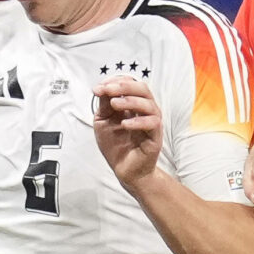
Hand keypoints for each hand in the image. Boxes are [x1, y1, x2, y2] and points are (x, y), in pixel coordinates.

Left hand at [92, 75, 162, 189]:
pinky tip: (124, 124)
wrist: (124, 171)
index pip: (130, 84)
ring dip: (130, 101)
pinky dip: (138, 121)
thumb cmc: (116, 146)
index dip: (115, 82)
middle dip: (124, 86)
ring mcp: (152, 123)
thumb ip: (104, 105)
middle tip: (108, 90)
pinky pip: (152, 123)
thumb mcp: (103, 122)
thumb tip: (102, 88)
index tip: (99, 88)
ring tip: (114, 104)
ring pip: (149, 104)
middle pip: (143, 89)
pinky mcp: (155, 137)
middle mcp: (145, 111)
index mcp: (134, 105)